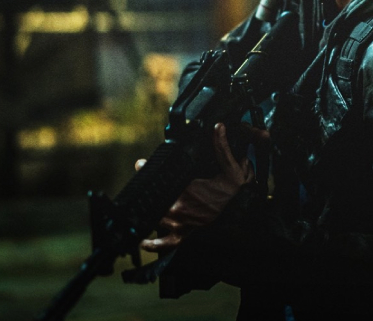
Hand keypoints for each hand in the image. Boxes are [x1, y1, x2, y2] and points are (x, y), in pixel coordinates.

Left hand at [135, 123, 259, 253]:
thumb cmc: (232, 187)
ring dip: (144, 215)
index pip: (164, 180)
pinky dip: (155, 245)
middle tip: (137, 181)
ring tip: (132, 210)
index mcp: (189, 191)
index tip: (140, 164)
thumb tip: (218, 127)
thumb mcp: (231, 166)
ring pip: (156, 221)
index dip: (148, 170)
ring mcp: (182, 223)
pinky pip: (167, 243)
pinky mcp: (185, 233)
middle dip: (144, 192)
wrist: (240, 207)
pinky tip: (143, 243)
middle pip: (155, 201)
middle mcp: (181, 209)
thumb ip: (222, 147)